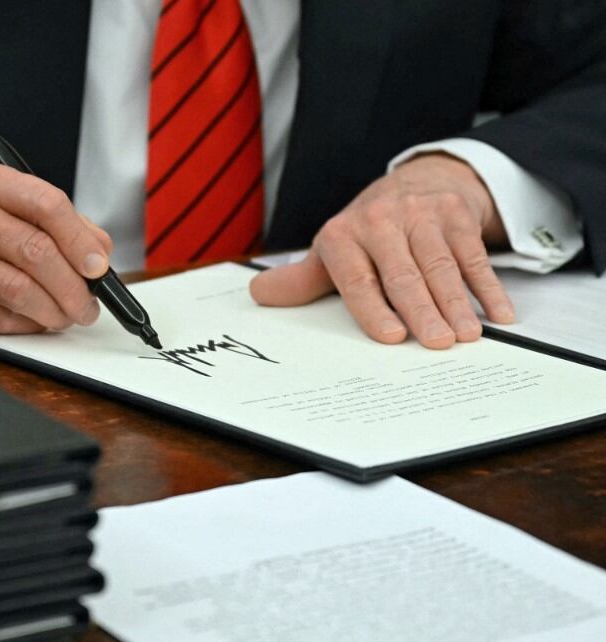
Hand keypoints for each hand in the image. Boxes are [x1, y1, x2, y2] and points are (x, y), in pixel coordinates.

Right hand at [0, 163, 111, 333]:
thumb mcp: (11, 209)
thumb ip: (61, 225)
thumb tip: (100, 255)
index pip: (47, 205)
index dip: (80, 240)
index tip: (99, 267)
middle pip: (37, 252)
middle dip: (73, 287)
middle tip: (88, 305)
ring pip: (20, 290)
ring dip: (54, 311)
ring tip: (65, 315)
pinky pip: (0, 317)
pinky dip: (27, 324)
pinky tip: (32, 319)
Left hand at [250, 153, 514, 348]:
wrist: (414, 183)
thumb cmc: (367, 233)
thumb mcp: (331, 252)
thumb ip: (301, 280)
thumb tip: (258, 295)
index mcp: (343, 235)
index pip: (357, 278)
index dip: (374, 308)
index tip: (392, 336)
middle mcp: (380, 220)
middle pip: (404, 274)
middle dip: (422, 310)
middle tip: (436, 344)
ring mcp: (421, 214)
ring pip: (441, 265)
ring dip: (457, 303)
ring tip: (467, 336)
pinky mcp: (456, 213)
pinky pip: (474, 254)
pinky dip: (488, 286)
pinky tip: (498, 314)